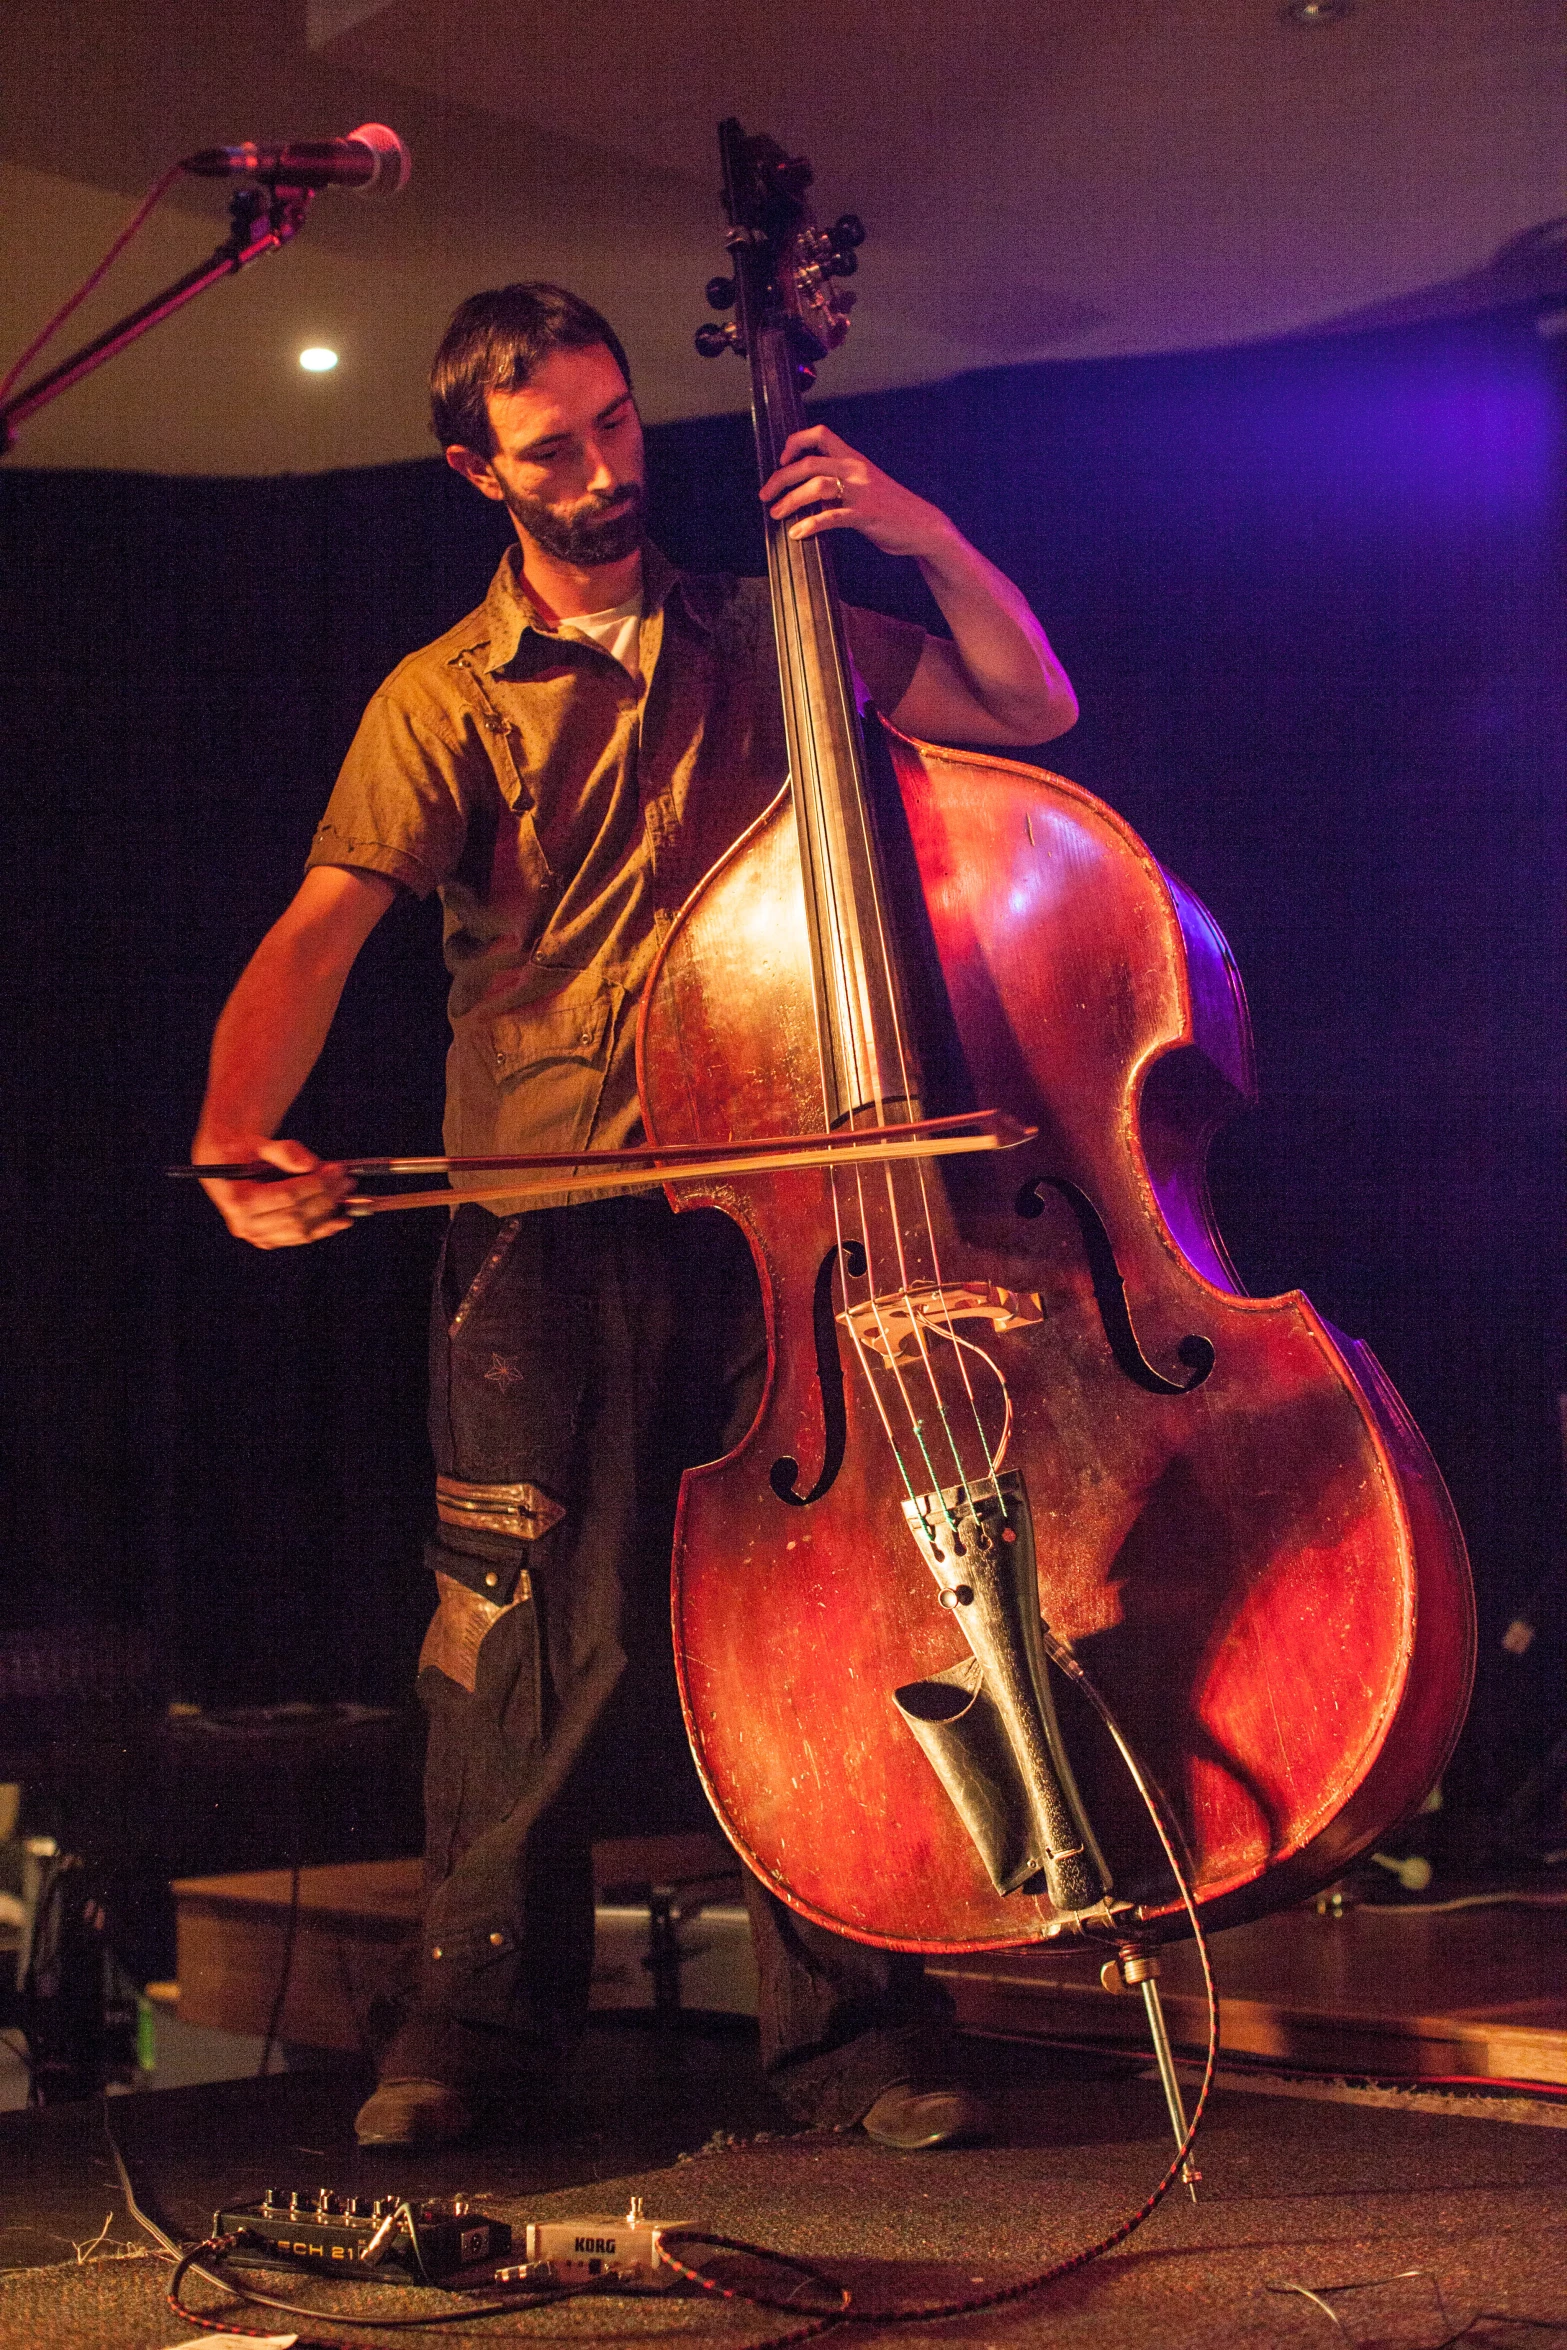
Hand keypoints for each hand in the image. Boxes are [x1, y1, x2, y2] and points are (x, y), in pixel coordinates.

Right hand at [195, 1135, 353, 1249]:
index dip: (317, 1183)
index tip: (338, 1170)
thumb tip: (310, 1164)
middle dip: (326, 1196)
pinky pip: (298, 1238)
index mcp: (238, 1199)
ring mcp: (256, 1235)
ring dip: (328, 1214)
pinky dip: (322, 1229)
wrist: (226, 1165)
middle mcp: (244, 1224)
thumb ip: (283, 1151)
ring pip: (300, 1230)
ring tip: (346, 1195)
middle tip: (346, 1180)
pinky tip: (341, 1219)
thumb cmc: (241, 1151)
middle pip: (297, 1214)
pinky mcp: (267, 1239)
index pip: (287, 1195)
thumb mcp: (257, 1142)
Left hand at [759, 426, 956, 562]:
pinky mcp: (866, 515)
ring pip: (816, 486)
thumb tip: (808, 493)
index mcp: (853, 459)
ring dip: (791, 500)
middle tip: (765, 495)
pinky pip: (832, 517)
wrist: (923, 526)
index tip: (782, 460)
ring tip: (777, 514)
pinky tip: (798, 533)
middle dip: (781, 478)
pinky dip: (811, 524)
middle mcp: (855, 469)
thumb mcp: (864, 486)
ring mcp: (861, 491)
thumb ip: (838, 484)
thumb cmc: (890, 508)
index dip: (795, 442)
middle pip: (809, 462)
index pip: (820, 434)